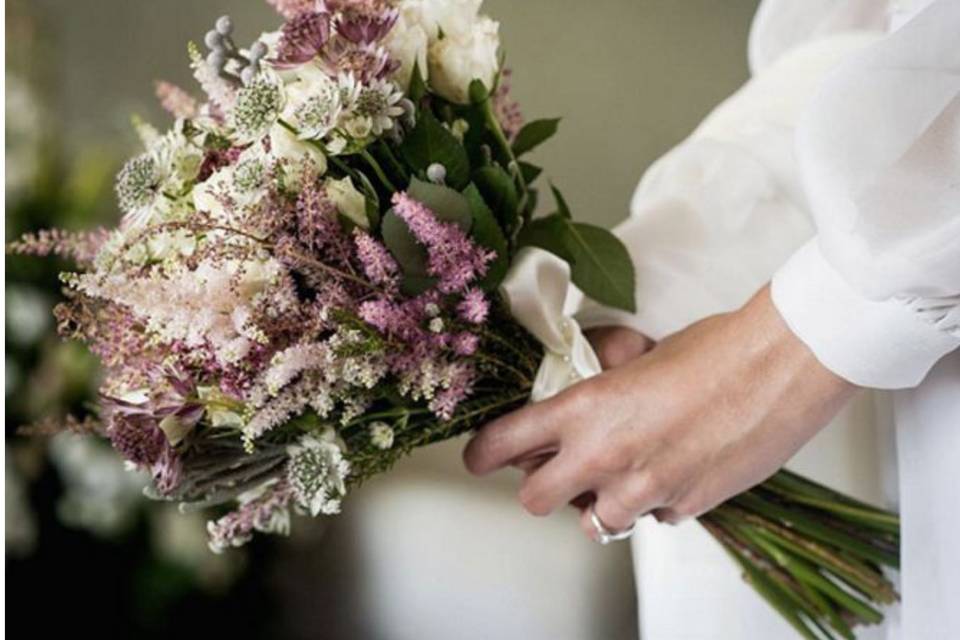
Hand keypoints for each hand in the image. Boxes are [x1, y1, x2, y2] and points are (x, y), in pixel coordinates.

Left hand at [463, 285, 856, 539]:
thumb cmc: (715, 350)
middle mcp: (604, 457)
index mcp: (585, 409)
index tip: (479, 457)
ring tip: (629, 467)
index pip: (505, 443)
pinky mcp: (683, 508)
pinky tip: (674, 467)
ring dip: (602, 500)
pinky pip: (650, 518)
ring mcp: (644, 490)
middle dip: (539, 486)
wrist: (779, 366)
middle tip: (555, 469)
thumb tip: (590, 366)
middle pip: (534, 500)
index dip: (483, 454)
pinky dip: (653, 501)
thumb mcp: (639, 352)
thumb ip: (602, 372)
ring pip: (594, 521)